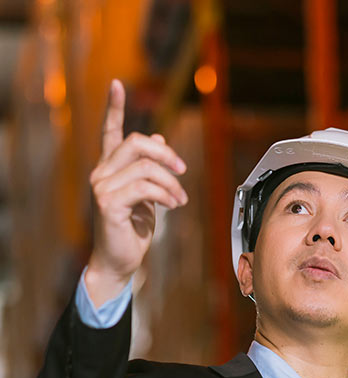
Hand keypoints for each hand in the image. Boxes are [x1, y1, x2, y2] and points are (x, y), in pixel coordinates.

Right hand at [86, 79, 187, 301]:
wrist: (119, 260)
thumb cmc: (132, 229)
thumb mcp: (146, 196)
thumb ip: (149, 169)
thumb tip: (157, 138)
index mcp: (110, 168)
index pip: (110, 132)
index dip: (114, 108)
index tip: (117, 85)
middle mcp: (101, 172)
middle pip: (136, 144)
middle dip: (166, 154)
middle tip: (183, 171)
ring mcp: (101, 187)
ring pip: (145, 168)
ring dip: (172, 183)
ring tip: (180, 200)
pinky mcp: (108, 203)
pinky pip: (144, 187)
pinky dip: (165, 194)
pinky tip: (172, 205)